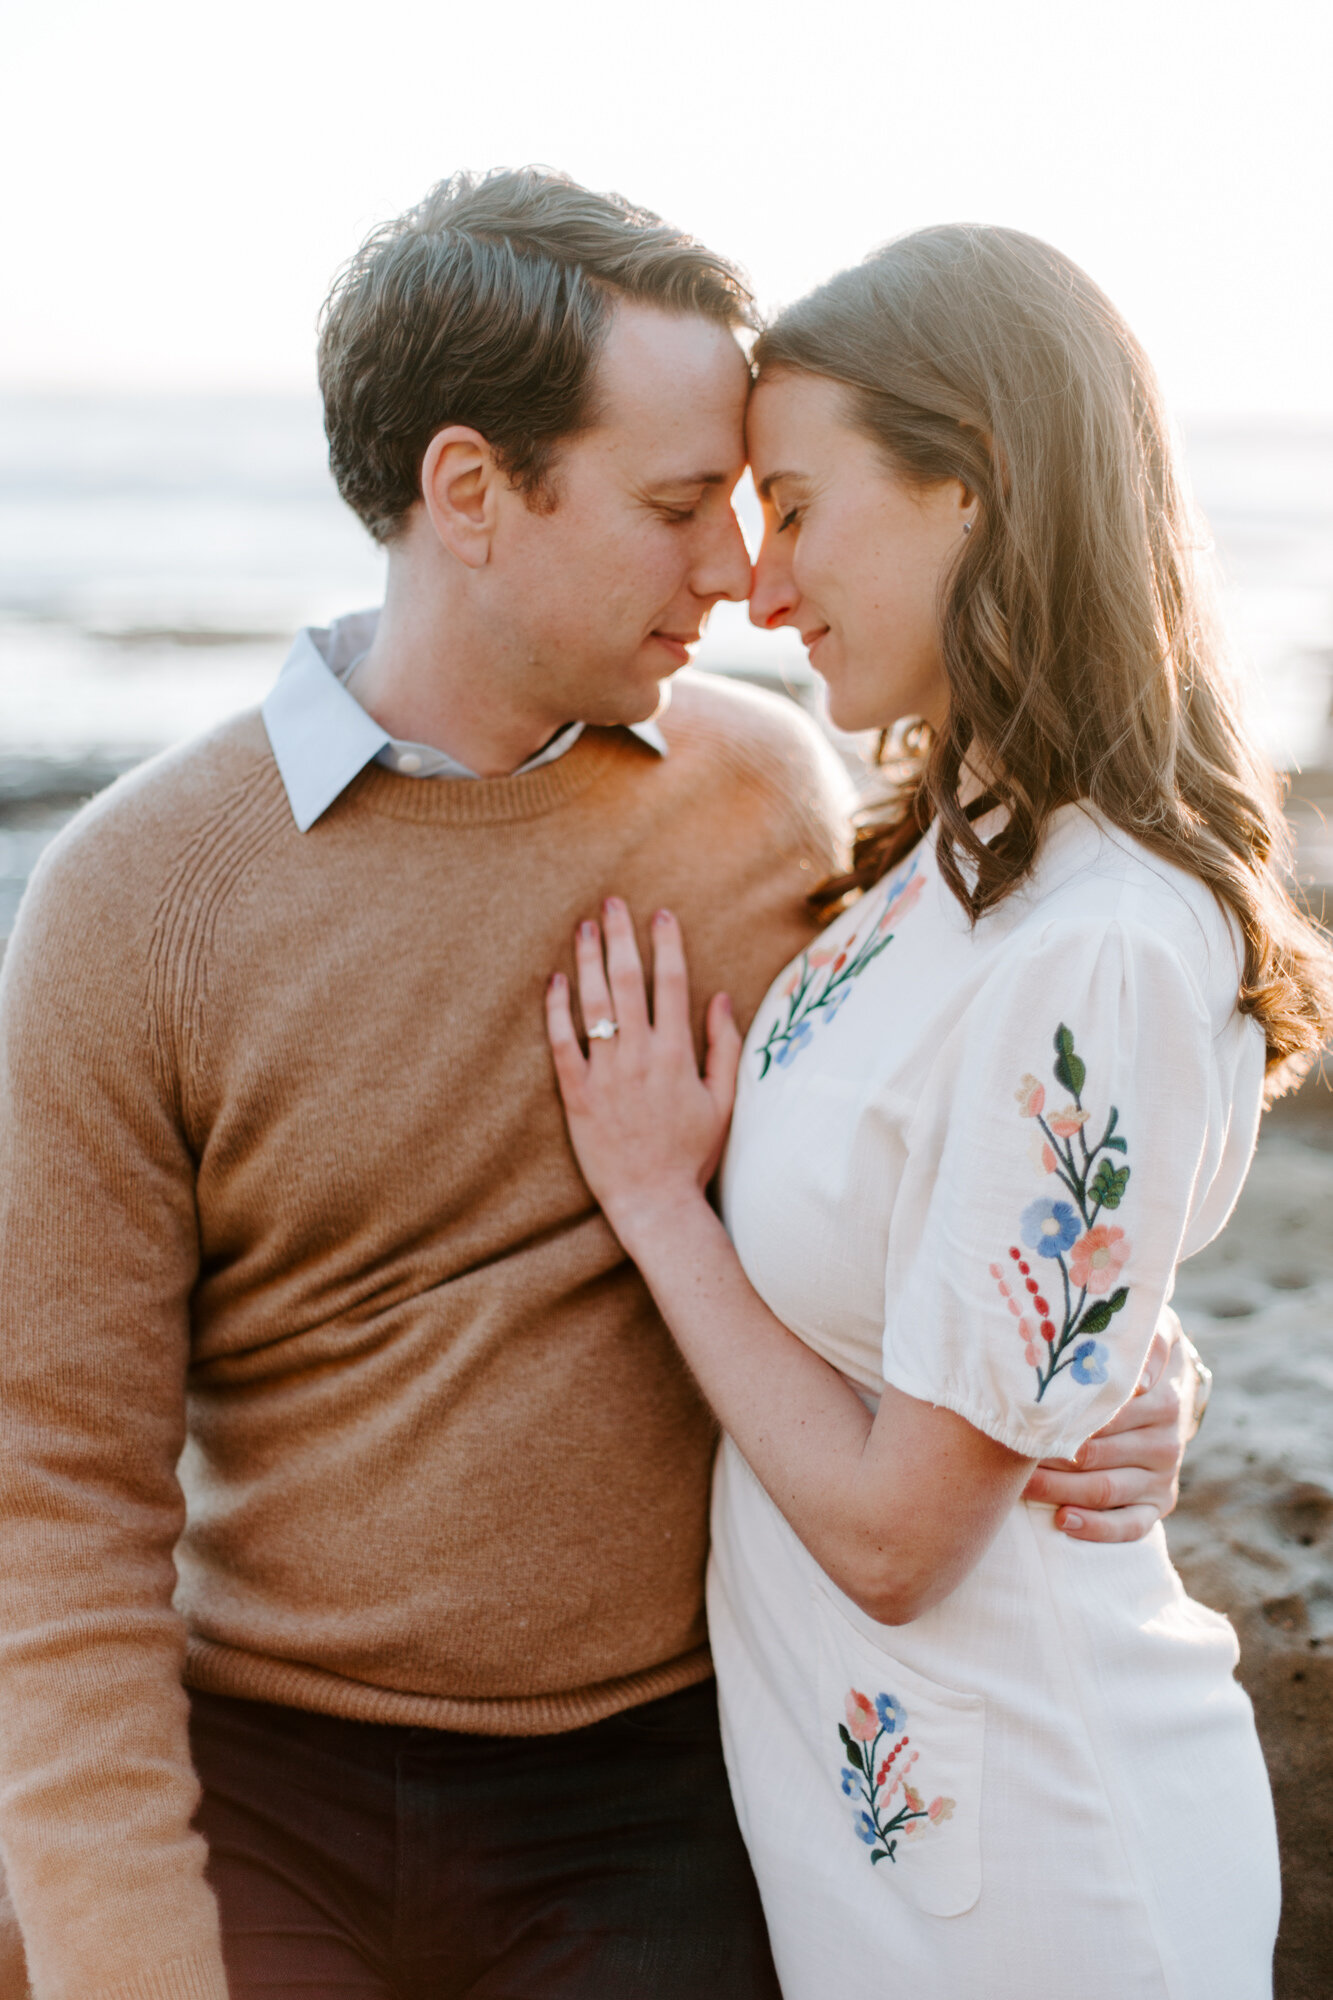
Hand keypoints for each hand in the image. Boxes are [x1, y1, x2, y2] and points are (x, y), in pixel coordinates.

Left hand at [545, 900, 741, 1246]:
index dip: (666, 945)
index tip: (660, 915)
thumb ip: (723, 1047)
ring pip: (593, 1005)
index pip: (671, 984)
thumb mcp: (724, 1101)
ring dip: (588, 960)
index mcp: (678, 1055)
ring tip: (583, 927)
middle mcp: (641, 1057)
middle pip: (628, 982)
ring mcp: (606, 1075)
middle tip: (611, 902)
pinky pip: (562, 1044)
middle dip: (621, 937)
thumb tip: (720, 997)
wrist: (655, 1203)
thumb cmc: (692, 1155)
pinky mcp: (577, 1096)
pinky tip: (555, 980)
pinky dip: (557, 1010)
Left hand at [1021, 1318, 1191, 1541]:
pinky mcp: (1159, 1505)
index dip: (1062, 1417)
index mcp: (1163, 1399)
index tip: (1023, 1416)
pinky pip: (1130, 1526)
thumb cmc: (1131, 1356)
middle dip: (1046, 1453)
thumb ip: (1143, 1337)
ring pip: (1104, 1489)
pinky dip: (1097, 1528)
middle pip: (1096, 1453)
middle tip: (1003, 1451)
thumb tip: (1136, 1374)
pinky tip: (1062, 1520)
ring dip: (1056, 1489)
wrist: (1160, 1390)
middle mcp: (1167, 1440)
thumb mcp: (1146, 1330)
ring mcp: (1163, 1476)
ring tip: (1016, 1485)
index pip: (1108, 1414)